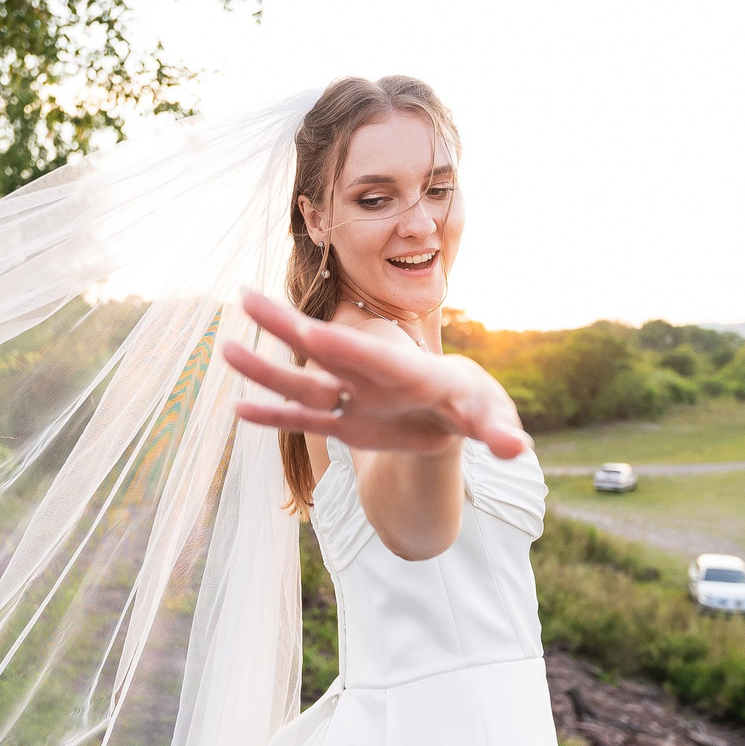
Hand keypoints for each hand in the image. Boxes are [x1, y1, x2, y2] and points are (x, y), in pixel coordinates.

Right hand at [224, 290, 529, 460]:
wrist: (458, 417)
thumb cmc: (478, 407)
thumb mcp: (492, 416)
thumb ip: (499, 428)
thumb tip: (518, 448)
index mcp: (405, 369)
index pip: (368, 355)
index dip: (339, 344)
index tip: (308, 330)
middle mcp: (370, 377)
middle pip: (322, 351)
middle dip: (286, 327)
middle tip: (246, 297)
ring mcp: (353, 399)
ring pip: (303, 384)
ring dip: (266, 369)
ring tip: (225, 347)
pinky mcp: (346, 425)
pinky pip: (305, 419)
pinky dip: (275, 416)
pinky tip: (238, 408)